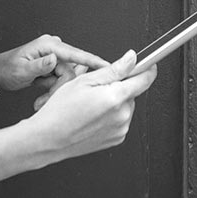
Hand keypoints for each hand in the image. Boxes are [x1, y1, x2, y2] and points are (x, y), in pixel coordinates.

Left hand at [0, 34, 107, 92]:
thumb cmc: (6, 69)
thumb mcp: (20, 70)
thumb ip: (38, 66)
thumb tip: (53, 59)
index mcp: (49, 46)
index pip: (76, 53)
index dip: (93, 61)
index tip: (109, 66)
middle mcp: (54, 50)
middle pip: (71, 72)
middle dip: (60, 90)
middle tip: (43, 102)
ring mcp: (54, 58)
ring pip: (67, 80)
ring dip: (55, 93)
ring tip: (39, 103)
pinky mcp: (54, 67)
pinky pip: (61, 82)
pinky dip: (53, 92)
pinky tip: (41, 99)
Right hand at [22, 50, 157, 161]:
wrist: (49, 138)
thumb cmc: (60, 110)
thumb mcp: (84, 81)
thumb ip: (114, 69)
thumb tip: (132, 59)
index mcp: (115, 98)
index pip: (145, 79)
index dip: (147, 68)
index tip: (147, 64)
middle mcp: (122, 115)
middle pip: (132, 92)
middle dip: (120, 86)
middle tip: (97, 88)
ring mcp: (120, 129)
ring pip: (126, 106)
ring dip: (116, 101)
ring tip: (92, 105)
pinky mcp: (117, 138)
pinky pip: (121, 120)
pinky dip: (112, 115)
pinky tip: (94, 115)